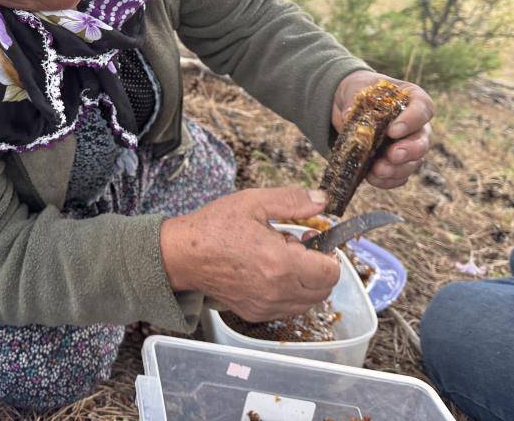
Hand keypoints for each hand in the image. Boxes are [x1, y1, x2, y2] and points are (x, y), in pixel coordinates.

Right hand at [160, 188, 340, 321]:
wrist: (182, 255)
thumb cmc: (214, 227)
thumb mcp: (254, 202)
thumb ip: (292, 201)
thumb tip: (321, 199)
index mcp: (281, 263)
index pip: (330, 272)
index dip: (328, 254)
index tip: (313, 239)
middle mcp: (277, 291)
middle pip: (323, 290)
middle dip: (318, 268)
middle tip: (296, 246)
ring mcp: (265, 306)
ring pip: (307, 303)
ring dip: (305, 282)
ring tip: (281, 260)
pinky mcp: (255, 313)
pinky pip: (287, 309)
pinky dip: (289, 294)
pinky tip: (269, 273)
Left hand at [332, 71, 433, 189]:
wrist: (350, 105)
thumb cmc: (360, 92)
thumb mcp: (356, 90)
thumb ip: (354, 102)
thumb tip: (348, 116)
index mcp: (412, 99)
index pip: (423, 108)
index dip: (412, 121)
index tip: (393, 131)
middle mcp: (416, 125)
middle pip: (423, 141)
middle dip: (408, 151)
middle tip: (392, 155)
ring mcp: (408, 146)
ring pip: (413, 163)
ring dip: (396, 170)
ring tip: (378, 170)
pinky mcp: (396, 164)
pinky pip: (399, 177)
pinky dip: (387, 180)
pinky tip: (372, 178)